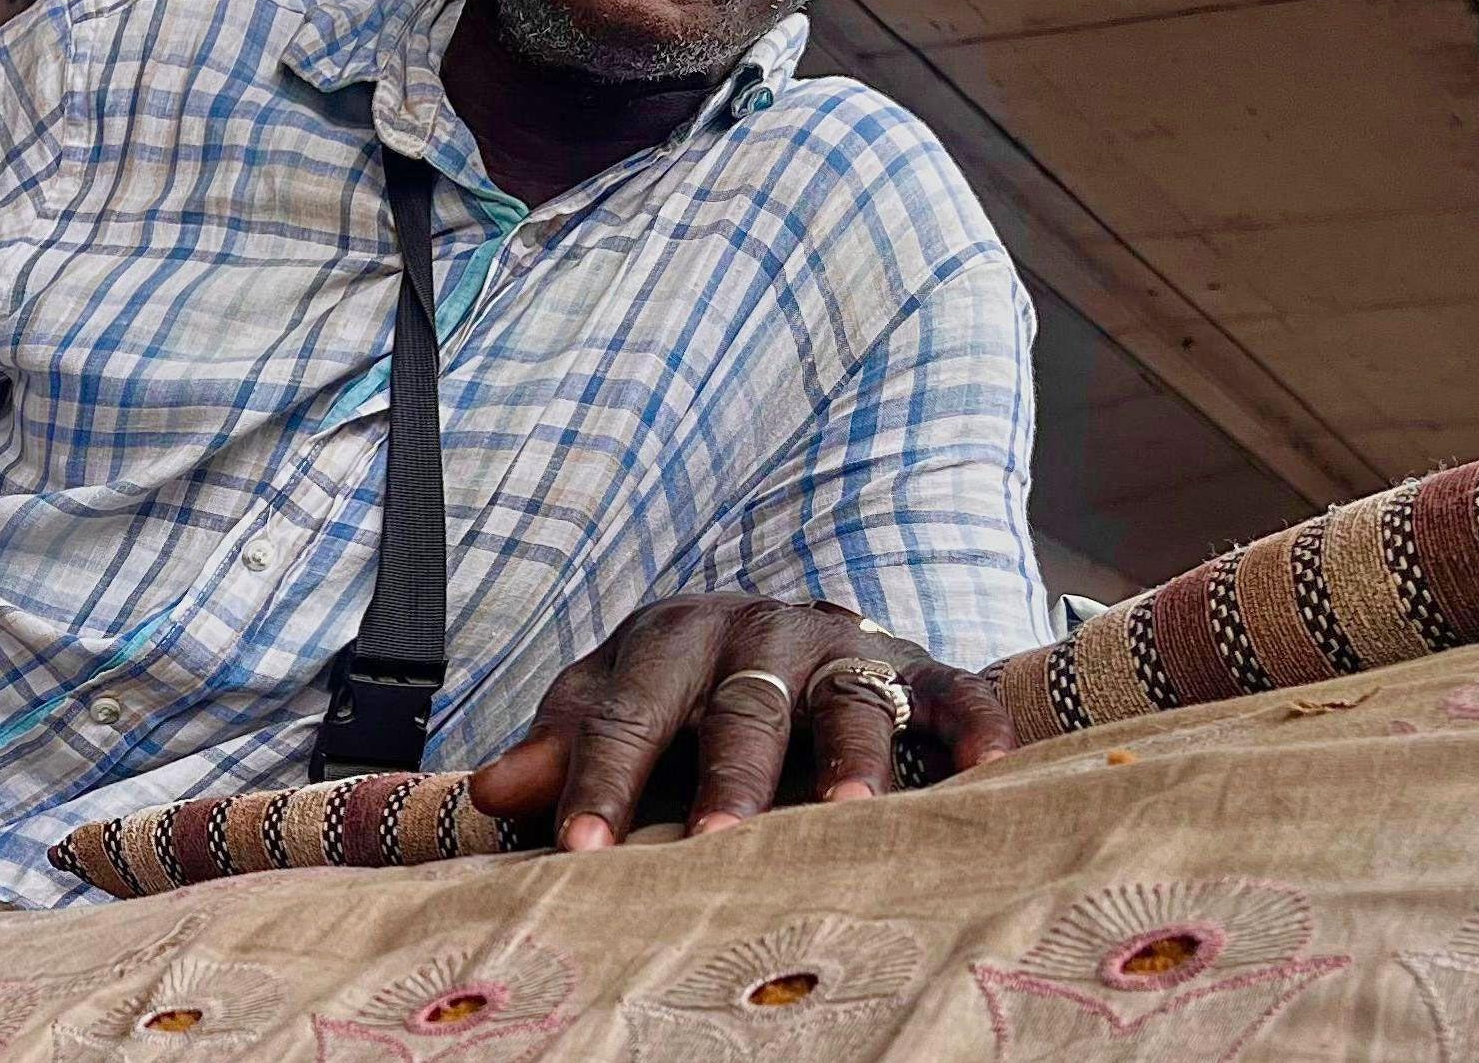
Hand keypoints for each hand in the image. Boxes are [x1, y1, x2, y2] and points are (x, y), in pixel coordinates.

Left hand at [466, 593, 1014, 849]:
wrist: (782, 636)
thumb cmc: (685, 693)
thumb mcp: (616, 703)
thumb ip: (563, 745)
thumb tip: (491, 790)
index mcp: (672, 636)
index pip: (628, 709)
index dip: (602, 779)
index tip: (579, 846)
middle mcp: (759, 631)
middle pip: (741, 705)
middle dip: (728, 777)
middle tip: (715, 845)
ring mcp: (843, 647)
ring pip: (846, 698)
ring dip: (848, 754)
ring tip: (845, 812)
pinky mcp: (915, 666)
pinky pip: (951, 689)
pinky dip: (971, 723)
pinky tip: (986, 768)